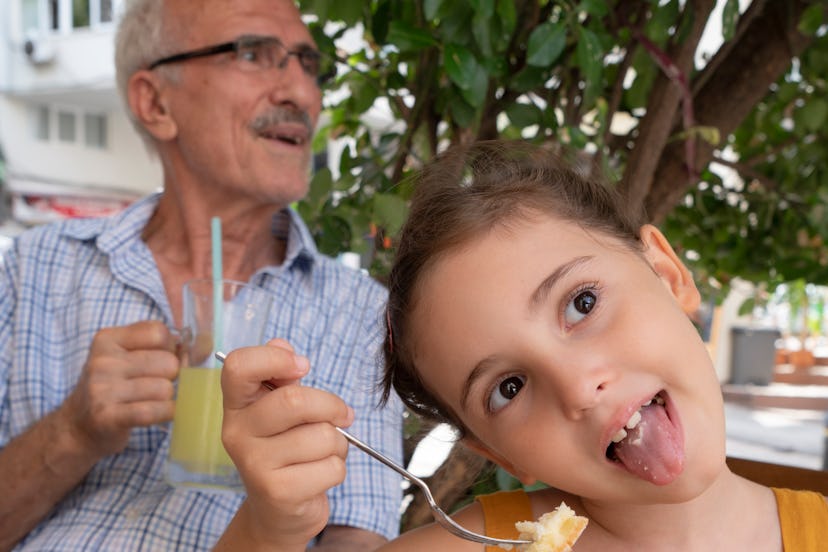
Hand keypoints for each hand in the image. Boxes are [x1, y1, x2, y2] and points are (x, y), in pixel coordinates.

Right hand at [60, 320, 178, 457]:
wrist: (77, 428)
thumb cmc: (112, 388)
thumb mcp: (125, 356)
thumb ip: (159, 345)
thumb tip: (201, 344)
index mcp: (107, 339)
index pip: (160, 332)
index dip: (170, 348)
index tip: (161, 360)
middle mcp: (102, 361)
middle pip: (168, 362)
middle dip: (170, 377)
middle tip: (153, 385)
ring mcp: (102, 389)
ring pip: (166, 389)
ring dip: (166, 398)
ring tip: (148, 401)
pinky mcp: (108, 416)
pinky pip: (157, 411)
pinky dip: (165, 414)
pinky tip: (157, 414)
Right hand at [219, 339, 353, 549]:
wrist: (277, 511)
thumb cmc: (285, 450)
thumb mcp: (280, 410)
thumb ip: (282, 376)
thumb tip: (281, 343)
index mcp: (237, 405)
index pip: (238, 366)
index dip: (275, 358)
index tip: (301, 365)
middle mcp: (237, 432)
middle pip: (294, 400)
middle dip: (331, 406)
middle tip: (341, 415)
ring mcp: (254, 463)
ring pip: (322, 436)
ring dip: (337, 444)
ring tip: (321, 453)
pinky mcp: (277, 491)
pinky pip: (331, 467)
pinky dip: (336, 469)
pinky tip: (317, 476)